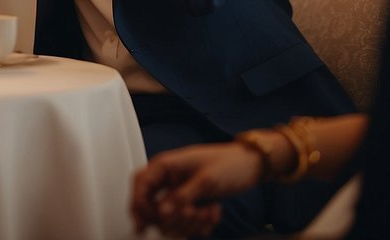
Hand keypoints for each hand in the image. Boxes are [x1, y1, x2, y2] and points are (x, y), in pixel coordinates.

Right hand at [131, 142, 263, 237]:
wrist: (250, 165)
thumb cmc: (229, 164)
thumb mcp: (205, 180)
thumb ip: (181, 197)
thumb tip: (161, 213)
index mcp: (165, 165)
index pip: (140, 184)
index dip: (139, 204)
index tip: (147, 223)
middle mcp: (168, 179)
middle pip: (151, 206)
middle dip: (172, 217)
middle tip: (192, 214)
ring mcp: (178, 192)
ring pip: (169, 218)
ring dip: (189, 222)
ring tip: (208, 212)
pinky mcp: (189, 203)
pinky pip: (185, 222)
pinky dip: (200, 224)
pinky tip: (213, 211)